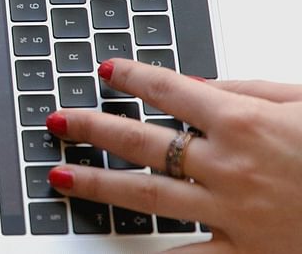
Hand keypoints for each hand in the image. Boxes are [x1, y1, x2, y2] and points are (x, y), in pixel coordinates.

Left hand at [44, 58, 301, 251]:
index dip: (132, 77)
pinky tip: (117, 253)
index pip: (169, 89)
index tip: (106, 70)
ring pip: (146, 196)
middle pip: (140, 142)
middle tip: (57, 120)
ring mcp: (232, 212)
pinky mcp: (248, 252)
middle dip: (91, 127)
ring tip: (58, 175)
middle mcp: (228, 165)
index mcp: (243, 121)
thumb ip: (249, 90)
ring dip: (96, 184)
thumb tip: (200, 82)